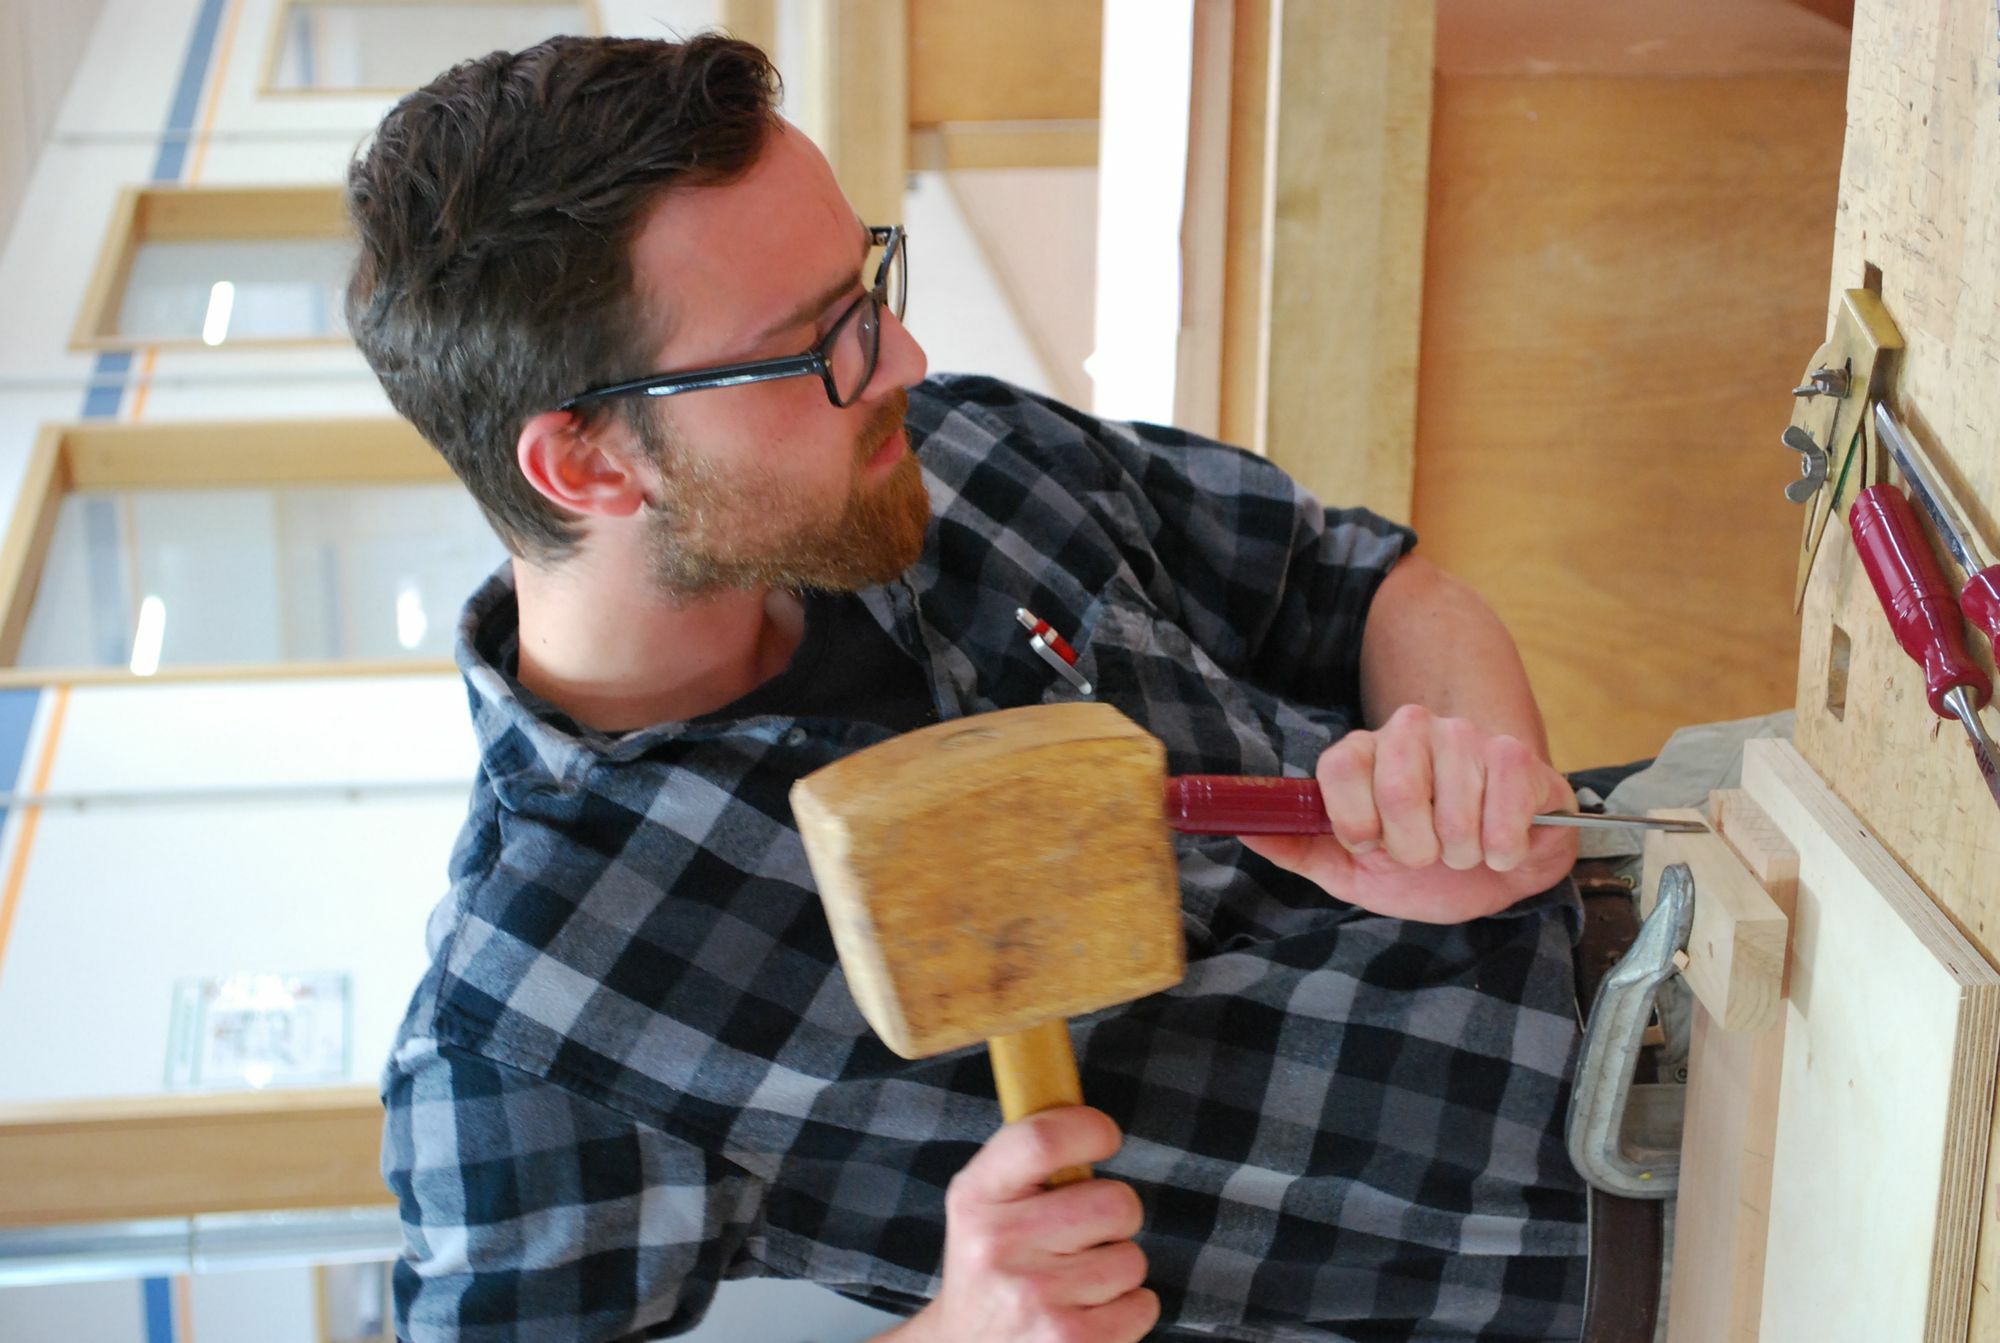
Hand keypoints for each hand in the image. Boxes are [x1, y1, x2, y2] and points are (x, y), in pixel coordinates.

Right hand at [885, 1107, 1158, 1342]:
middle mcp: (999, 1246)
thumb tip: (1092, 1120)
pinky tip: (1088, 1314)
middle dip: (1116, 1216)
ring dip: (1117, 1269)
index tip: (1103, 1138)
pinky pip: (1142, 1305)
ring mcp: (1035, 1298)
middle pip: (1115, 1202)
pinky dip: (1128, 1311)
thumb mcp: (983, 1205)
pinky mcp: (1069, 1341)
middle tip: (1087, 1233)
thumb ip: (1026, 1162)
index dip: (1090, 1129)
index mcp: (976, 1197)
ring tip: (1077, 1281)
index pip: (1044, 1139)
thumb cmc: (989, 1267)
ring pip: (1132, 1258)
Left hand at [1239, 704, 1578, 922]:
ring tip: (1464, 851)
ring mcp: (1464, 735)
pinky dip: (1502, 846)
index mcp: (1362, 752)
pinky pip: (1504, 804)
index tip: (1369, 845)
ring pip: (1454, 808)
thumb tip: (1243, 829)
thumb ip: (1297, 847)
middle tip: (1426, 855)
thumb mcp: (1350, 870)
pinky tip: (1500, 846)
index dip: (1354, 819)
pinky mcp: (1514, 753)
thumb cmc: (1423, 869)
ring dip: (1461, 852)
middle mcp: (1409, 730)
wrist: (1498, 871)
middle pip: (1396, 787)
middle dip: (1413, 847)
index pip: (1340, 764)